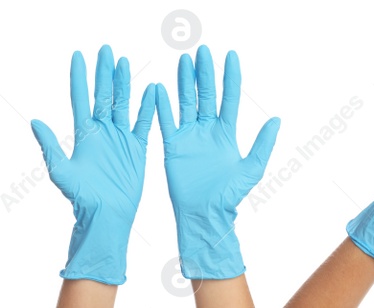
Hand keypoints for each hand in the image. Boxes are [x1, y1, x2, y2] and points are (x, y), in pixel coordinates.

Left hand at [30, 46, 154, 284]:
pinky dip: (149, 106)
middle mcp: (102, 132)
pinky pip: (144, 122)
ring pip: (123, 104)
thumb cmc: (82, 197)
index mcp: (84, 135)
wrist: (107, 214)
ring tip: (124, 62)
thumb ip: (51, 146)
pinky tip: (152, 89)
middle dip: (104, 73)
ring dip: (124, 84)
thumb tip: (35, 122)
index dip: (79, 77)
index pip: (81, 98)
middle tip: (106, 50)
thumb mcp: (61, 171)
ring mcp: (121, 138)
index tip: (78, 56)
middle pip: (104, 95)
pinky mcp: (137, 148)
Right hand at [157, 46, 281, 278]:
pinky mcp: (173, 145)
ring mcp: (190, 136)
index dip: (230, 77)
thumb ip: (263, 143)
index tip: (230, 56)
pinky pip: (166, 121)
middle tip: (203, 51)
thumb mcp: (252, 167)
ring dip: (184, 82)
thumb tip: (277, 120)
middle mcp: (208, 130)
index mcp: (228, 132)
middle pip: (206, 94)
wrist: (205, 212)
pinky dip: (162, 105)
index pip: (229, 98)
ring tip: (184, 61)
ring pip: (186, 102)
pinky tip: (159, 88)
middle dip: (205, 73)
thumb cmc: (230, 195)